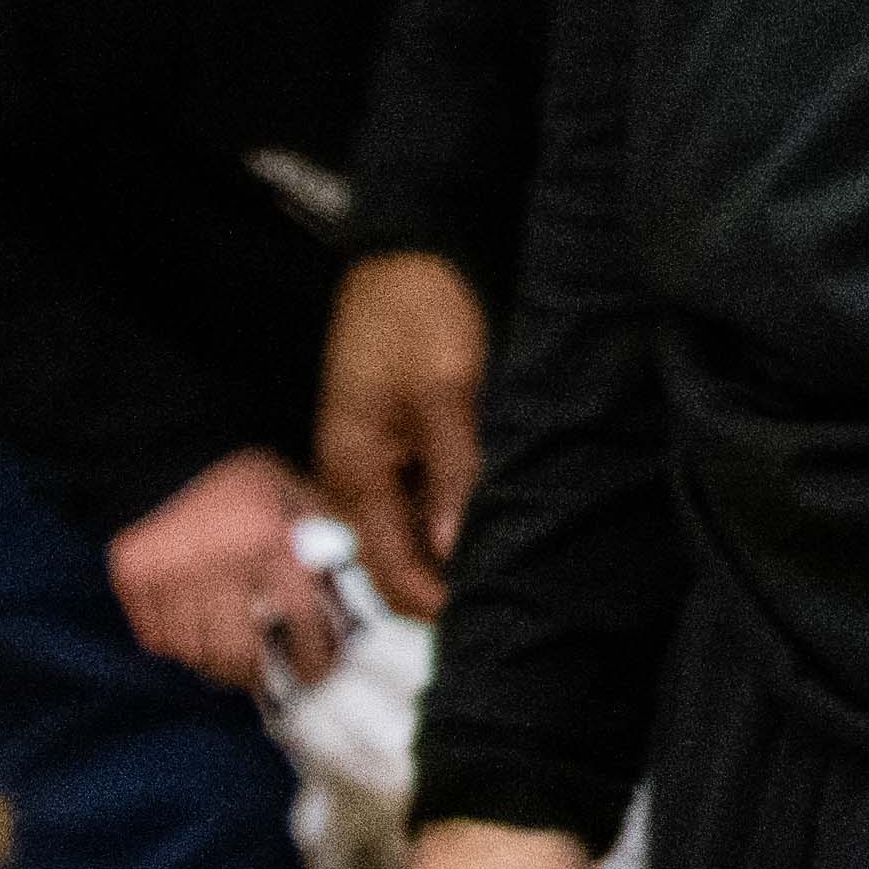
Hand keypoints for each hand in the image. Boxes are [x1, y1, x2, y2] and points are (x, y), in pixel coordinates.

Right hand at [107, 447, 339, 683]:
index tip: (316, 671)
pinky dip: (177, 644)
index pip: (298, 617)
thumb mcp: (296, 498)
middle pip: (239, 650)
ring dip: (214, 662)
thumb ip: (320, 546)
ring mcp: (171, 573)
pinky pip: (157, 638)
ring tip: (229, 661)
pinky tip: (193, 632)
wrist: (170, 454)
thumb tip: (342, 604)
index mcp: (269, 540)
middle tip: (265, 676)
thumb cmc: (243, 481)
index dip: (312, 653)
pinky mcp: (133, 579)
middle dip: (255, 673)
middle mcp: (219, 562)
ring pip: (194, 651)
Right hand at [321, 252, 494, 617]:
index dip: (432, 602)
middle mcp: (356, 472)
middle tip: (510, 594)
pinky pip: (421, 492)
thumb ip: (452, 471)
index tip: (487, 618)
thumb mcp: (447, 391)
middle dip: (444, 581)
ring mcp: (375, 453)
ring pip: (411, 525)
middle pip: (396, 554)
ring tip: (512, 558)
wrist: (412, 250)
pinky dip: (453, 507)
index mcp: (355, 470)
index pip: (388, 567)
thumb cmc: (423, 314)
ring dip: (451, 544)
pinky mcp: (397, 433)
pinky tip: (495, 508)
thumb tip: (454, 547)